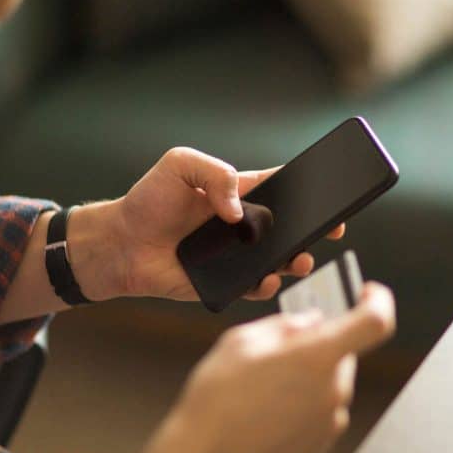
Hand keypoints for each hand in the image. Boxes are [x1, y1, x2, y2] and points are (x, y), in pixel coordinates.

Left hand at [104, 146, 344, 301]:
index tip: (332, 191)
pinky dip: (265, 285)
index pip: (282, 186)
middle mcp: (243, 224)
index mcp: (238, 192)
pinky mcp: (224, 281)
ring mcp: (236, 254)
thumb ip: (214, 174)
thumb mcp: (179, 165)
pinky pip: (254, 286)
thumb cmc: (148, 200)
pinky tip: (267, 278)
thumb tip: (239, 210)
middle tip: (332, 229)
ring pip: (279, 259)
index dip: (309, 189)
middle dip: (316, 228)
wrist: (119, 243)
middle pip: (290, 226)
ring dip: (297, 259)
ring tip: (302, 259)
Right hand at [114, 283, 395, 452]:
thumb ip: (285, 325)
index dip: (378, 301)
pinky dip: (303, 400)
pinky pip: (322, 409)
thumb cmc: (218, 398)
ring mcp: (329, 422)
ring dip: (308, 373)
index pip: (375, 322)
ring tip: (263, 383)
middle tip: (281, 344)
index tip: (366, 293)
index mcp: (318, 357)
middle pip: (343, 352)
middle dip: (319, 342)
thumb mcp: (242, 340)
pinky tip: (266, 408)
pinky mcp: (320, 445)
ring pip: (330, 380)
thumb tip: (311, 322)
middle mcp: (333, 391)